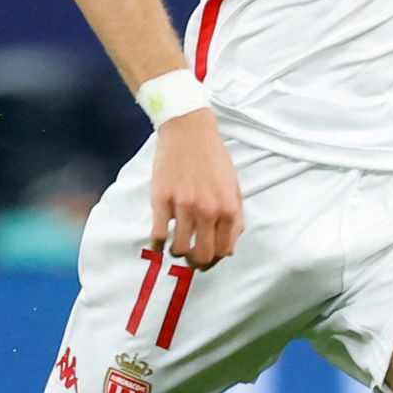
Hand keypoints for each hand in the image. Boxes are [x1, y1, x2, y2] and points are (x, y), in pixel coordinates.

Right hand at [148, 111, 243, 269]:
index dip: (213, 259)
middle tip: (189, 257)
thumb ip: (235, 217)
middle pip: (201, 255)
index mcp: (228, 208)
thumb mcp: (233, 186)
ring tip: (175, 246)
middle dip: (195, 262)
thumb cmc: (213, 157)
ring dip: (177, 252)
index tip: (205, 258)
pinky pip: (159, 234)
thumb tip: (229, 247)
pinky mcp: (162, 199)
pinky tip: (158, 241)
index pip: (222, 250)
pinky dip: (158, 244)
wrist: (189, 130)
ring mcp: (184, 205)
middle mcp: (208, 210)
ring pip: (179, 249)